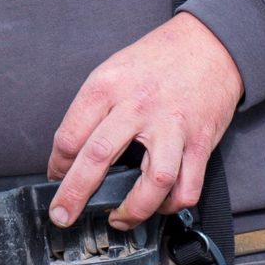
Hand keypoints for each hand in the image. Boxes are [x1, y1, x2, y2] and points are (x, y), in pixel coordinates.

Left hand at [47, 13, 242, 231]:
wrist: (209, 45)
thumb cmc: (156, 60)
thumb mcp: (112, 71)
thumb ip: (92, 109)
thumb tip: (70, 153)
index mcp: (108, 86)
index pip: (70, 135)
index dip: (57, 165)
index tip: (56, 178)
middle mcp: (138, 106)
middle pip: (98, 157)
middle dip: (74, 195)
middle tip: (63, 215)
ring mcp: (172, 126)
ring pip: (154, 181)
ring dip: (133, 210)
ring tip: (119, 219)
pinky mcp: (200, 142)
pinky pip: (188, 186)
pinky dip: (172, 205)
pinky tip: (158, 205)